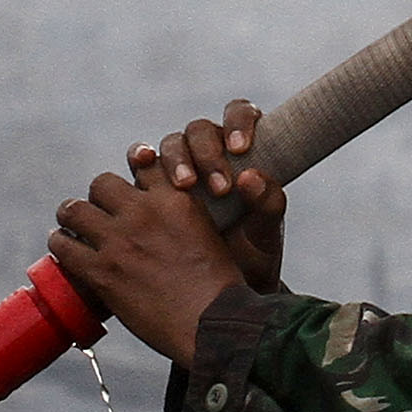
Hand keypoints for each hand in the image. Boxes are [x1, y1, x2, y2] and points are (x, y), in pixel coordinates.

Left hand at [50, 149, 246, 362]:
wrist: (211, 323)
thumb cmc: (218, 286)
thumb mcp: (210, 233)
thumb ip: (186, 217)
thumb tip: (167, 220)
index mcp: (175, 199)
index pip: (143, 166)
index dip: (133, 174)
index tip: (129, 188)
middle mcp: (143, 212)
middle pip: (102, 183)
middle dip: (98, 196)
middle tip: (97, 211)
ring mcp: (119, 241)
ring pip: (74, 210)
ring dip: (71, 216)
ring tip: (70, 226)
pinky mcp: (101, 272)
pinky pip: (64, 246)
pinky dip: (60, 245)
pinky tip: (63, 248)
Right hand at [133, 100, 285, 291]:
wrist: (223, 296)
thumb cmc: (252, 259)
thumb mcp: (265, 236)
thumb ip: (269, 204)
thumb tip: (251, 177)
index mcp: (243, 154)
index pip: (239, 115)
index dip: (238, 122)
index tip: (241, 148)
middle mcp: (208, 154)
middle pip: (199, 132)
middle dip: (206, 152)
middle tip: (219, 186)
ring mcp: (178, 169)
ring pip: (170, 145)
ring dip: (176, 160)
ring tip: (185, 185)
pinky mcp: (152, 189)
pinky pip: (143, 165)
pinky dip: (141, 159)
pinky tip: (142, 165)